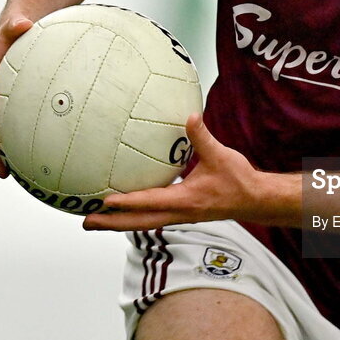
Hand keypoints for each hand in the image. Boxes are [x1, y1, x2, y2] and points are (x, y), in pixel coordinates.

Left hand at [82, 114, 266, 231]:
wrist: (253, 200)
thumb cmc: (238, 180)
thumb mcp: (220, 156)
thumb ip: (202, 137)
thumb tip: (190, 116)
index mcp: (186, 200)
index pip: (150, 202)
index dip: (127, 202)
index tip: (105, 201)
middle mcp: (178, 212)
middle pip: (138, 223)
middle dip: (111, 223)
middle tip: (86, 221)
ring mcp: (179, 216)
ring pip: (143, 223)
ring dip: (119, 223)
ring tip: (96, 220)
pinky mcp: (182, 214)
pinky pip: (152, 218)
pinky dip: (134, 217)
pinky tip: (125, 210)